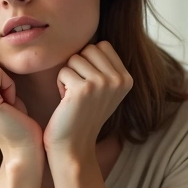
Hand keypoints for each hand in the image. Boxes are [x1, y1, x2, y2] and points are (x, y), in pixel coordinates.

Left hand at [44, 41, 132, 157]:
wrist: (74, 146)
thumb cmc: (83, 115)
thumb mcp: (104, 90)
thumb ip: (106, 66)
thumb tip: (97, 41)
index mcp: (127, 78)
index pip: (102, 46)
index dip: (89, 62)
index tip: (89, 85)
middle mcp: (119, 80)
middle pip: (89, 49)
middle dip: (79, 67)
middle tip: (80, 91)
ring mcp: (102, 84)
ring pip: (75, 58)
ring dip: (68, 76)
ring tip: (74, 97)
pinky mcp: (83, 89)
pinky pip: (63, 70)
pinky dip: (60, 85)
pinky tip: (66, 102)